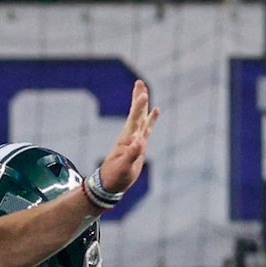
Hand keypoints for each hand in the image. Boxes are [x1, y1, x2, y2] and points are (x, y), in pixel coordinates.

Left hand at [95, 80, 155, 201]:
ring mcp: (134, 139)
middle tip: (140, 82)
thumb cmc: (116, 177)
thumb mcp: (124, 168)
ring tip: (145, 91)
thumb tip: (140, 141)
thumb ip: (131, 154)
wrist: (109, 184)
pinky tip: (156, 111)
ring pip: (140, 117)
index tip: (143, 95)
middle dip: (138, 98)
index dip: (139, 107)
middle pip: (136, 113)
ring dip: (143, 104)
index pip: (135, 119)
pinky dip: (151, 118)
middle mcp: (130, 136)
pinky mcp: (138, 144)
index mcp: (127, 139)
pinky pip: (147, 127)